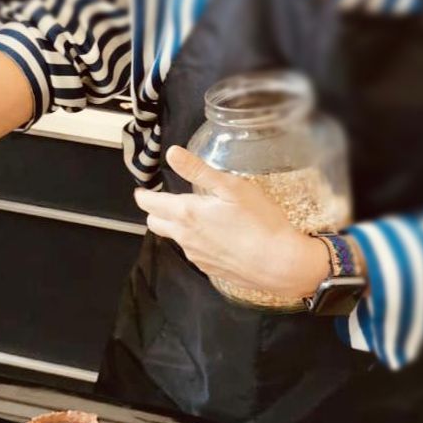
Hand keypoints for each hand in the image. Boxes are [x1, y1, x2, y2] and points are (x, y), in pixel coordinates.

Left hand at [134, 146, 328, 298]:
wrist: (279, 265)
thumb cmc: (259, 222)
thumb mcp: (231, 187)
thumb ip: (198, 170)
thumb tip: (172, 153)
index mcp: (185, 214)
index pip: (149, 203)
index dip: (143, 194)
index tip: (144, 189)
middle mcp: (184, 237)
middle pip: (155, 223)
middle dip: (155, 210)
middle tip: (166, 200)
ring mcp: (196, 256)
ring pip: (174, 238)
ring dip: (176, 226)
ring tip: (194, 215)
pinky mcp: (209, 269)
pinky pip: (192, 252)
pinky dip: (195, 241)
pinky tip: (215, 236)